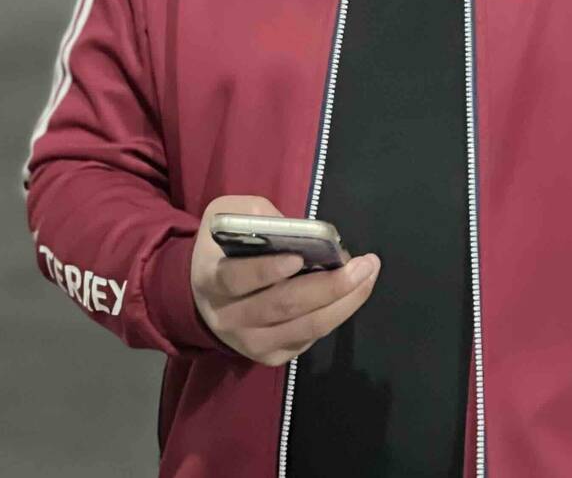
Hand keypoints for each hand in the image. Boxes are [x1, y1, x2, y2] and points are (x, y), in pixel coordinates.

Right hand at [191, 194, 381, 366]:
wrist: (203, 297)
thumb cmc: (221, 248)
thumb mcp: (225, 215)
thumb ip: (258, 216)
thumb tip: (301, 231)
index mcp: (212, 279)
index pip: (237, 279)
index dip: (267, 270)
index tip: (299, 257)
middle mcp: (229, 318)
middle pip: (283, 306)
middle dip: (329, 285)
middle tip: (364, 264)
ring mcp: (250, 343)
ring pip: (304, 327)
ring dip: (344, 302)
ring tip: (369, 274)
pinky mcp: (269, 356)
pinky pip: (309, 337)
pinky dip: (335, 314)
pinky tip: (353, 293)